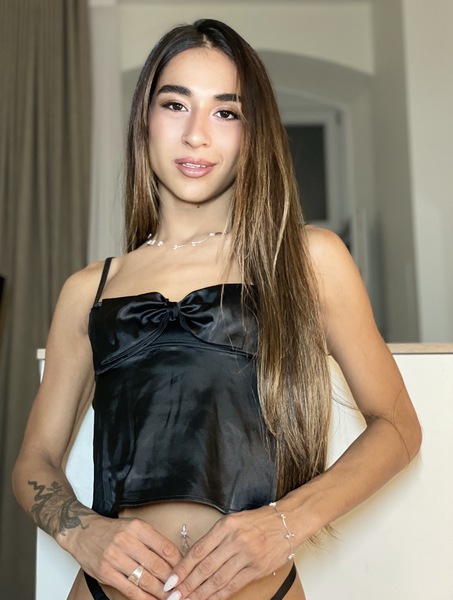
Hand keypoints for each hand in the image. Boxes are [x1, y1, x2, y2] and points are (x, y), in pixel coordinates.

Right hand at [67, 514, 181, 598]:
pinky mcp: (106, 573)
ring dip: (160, 592)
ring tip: (170, 598)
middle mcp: (127, 541)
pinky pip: (129, 589)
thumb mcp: (134, 527)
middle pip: (157, 565)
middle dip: (171, 581)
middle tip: (181, 590)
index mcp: (138, 527)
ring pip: (144, 580)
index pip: (165, 547)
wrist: (83, 532)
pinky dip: (143, 598)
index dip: (178, 563)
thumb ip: (152, 541)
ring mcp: (115, 558)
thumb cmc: (113, 530)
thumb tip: (174, 558)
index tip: (186, 572)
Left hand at [162, 505, 292, 599]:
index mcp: (226, 525)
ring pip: (218, 579)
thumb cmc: (258, 521)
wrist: (288, 521)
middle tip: (173, 597)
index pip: (198, 550)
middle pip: (205, 567)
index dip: (182, 568)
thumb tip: (193, 559)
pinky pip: (234, 585)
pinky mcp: (257, 568)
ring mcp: (247, 555)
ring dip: (200, 594)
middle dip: (187, 585)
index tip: (170, 580)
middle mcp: (235, 540)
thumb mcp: (233, 521)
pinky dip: (219, 596)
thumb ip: (215, 538)